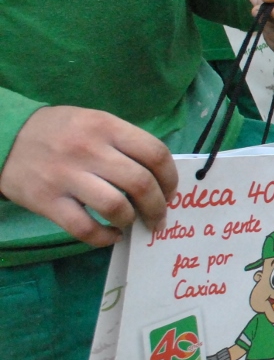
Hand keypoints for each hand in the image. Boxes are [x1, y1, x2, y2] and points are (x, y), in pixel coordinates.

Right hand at [0, 106, 176, 245]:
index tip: (171, 192)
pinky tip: (111, 236)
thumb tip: (159, 175)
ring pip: (116, 207)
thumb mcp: (93, 122)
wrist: (4, 137)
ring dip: (131, 221)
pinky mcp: (47, 200)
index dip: (171, 178)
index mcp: (106, 126)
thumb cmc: (59, 131)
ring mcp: (66, 176)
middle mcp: (89, 150)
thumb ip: (124, 141)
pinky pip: (84, 228)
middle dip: (158, 207)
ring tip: (131, 223)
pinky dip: (104, 238)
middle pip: (141, 183)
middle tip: (159, 217)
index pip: (155, 153)